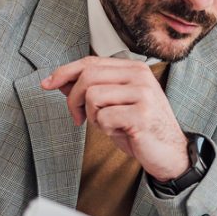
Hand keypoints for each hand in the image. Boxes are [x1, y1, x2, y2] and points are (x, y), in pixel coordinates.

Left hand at [40, 56, 188, 180]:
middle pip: (88, 76)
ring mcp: (143, 94)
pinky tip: (120, 132)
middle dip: (74, 99)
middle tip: (78, 118)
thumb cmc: (140, 128)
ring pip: (93, 96)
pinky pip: (104, 117)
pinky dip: (105, 129)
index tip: (47, 84)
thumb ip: (90, 89)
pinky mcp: (142, 114)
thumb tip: (59, 80)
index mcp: (134, 69)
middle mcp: (140, 76)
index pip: (91, 62)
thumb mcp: (113, 104)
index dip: (65, 72)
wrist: (169, 153)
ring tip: (107, 125)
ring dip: (93, 116)